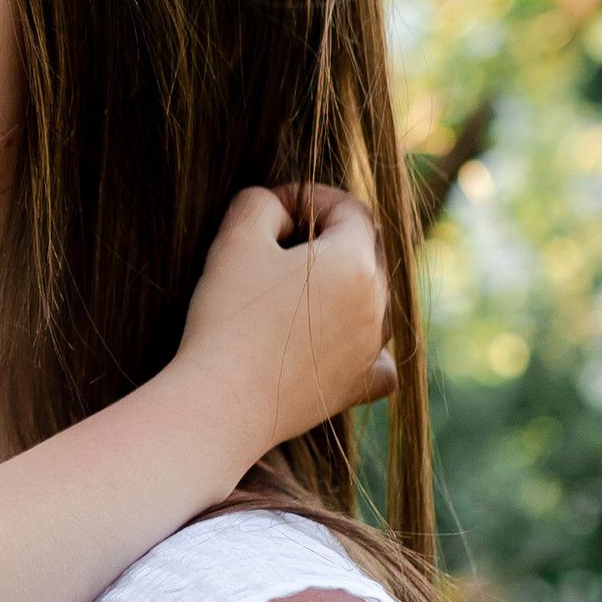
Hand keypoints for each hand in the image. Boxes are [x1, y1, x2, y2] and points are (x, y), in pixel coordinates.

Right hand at [175, 185, 392, 465]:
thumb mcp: (234, 238)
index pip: (351, 209)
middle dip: (326, 238)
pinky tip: (339, 343)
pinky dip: (365, 346)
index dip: (312, 198)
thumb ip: (260, 202)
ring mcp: (372, 349)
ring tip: (292, 290)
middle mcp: (377, 305)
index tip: (274, 208)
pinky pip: (379, 359)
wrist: (221, 403)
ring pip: (374, 300)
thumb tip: (277, 207)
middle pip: (366, 251)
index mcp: (355, 262)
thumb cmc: (228, 318)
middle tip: (275, 245)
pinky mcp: (356, 387)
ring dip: (341, 286)